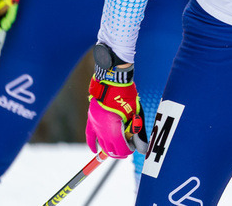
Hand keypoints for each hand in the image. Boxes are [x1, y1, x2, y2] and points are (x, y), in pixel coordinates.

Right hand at [86, 43, 147, 158]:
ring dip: (109, 148)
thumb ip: (137, 130)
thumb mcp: (135, 113)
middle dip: (120, 151)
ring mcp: (95, 124)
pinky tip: (94, 151)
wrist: (112, 80)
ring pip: (101, 144)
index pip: (121, 149)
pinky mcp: (91, 118)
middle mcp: (102, 130)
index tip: (134, 147)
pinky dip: (92, 143)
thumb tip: (141, 146)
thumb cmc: (126, 95)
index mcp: (113, 130)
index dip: (129, 150)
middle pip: (111, 149)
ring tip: (116, 148)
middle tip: (127, 148)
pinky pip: (90, 135)